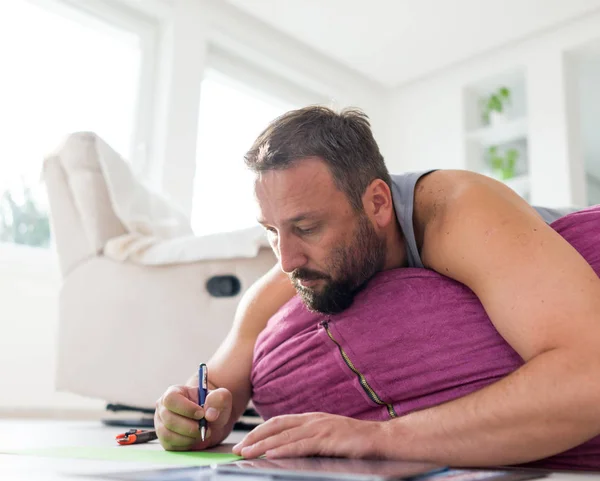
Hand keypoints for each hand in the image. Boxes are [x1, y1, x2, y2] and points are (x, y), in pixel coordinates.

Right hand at [155, 384, 231, 450]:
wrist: (211, 422)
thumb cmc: (213, 406)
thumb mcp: (221, 398)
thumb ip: (219, 399)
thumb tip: (210, 414)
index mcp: (174, 392)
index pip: (171, 399)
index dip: (186, 408)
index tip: (201, 414)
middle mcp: (163, 408)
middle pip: (169, 419)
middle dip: (190, 427)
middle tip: (206, 428)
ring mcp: (161, 424)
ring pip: (168, 434)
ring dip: (188, 437)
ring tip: (201, 433)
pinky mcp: (164, 439)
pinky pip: (170, 445)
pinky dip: (185, 445)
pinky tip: (195, 439)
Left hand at [232, 412, 382, 458]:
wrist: (380, 438)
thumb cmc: (355, 439)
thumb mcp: (328, 434)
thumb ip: (309, 437)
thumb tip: (287, 446)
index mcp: (311, 418)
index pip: (278, 422)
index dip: (259, 430)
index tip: (244, 441)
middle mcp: (313, 420)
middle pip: (276, 427)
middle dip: (254, 438)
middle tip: (237, 449)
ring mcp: (320, 428)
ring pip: (284, 436)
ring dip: (263, 445)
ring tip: (247, 453)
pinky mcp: (328, 439)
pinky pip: (301, 445)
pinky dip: (283, 450)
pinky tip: (271, 454)